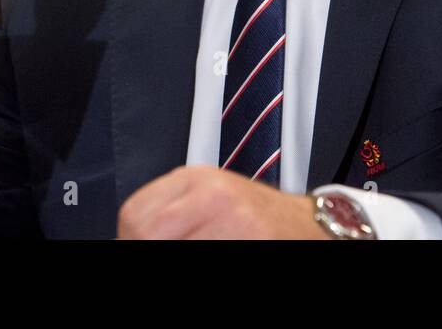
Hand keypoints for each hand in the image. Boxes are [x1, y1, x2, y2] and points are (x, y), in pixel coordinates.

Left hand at [117, 165, 330, 238]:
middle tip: (162, 255)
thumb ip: (171, 214)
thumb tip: (132, 237)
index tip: (137, 246)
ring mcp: (231, 220)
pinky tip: (216, 252)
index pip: (134, 215)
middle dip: (148, 251)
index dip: (130, 240)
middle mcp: (210, 194)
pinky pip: (203, 255)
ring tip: (199, 250)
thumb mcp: (210, 201)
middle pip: (147, 234)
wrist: (310, 227)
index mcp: (194, 179)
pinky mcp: (248, 240)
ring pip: (172, 247)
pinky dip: (206, 261)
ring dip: (176, 256)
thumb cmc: (258, 219)